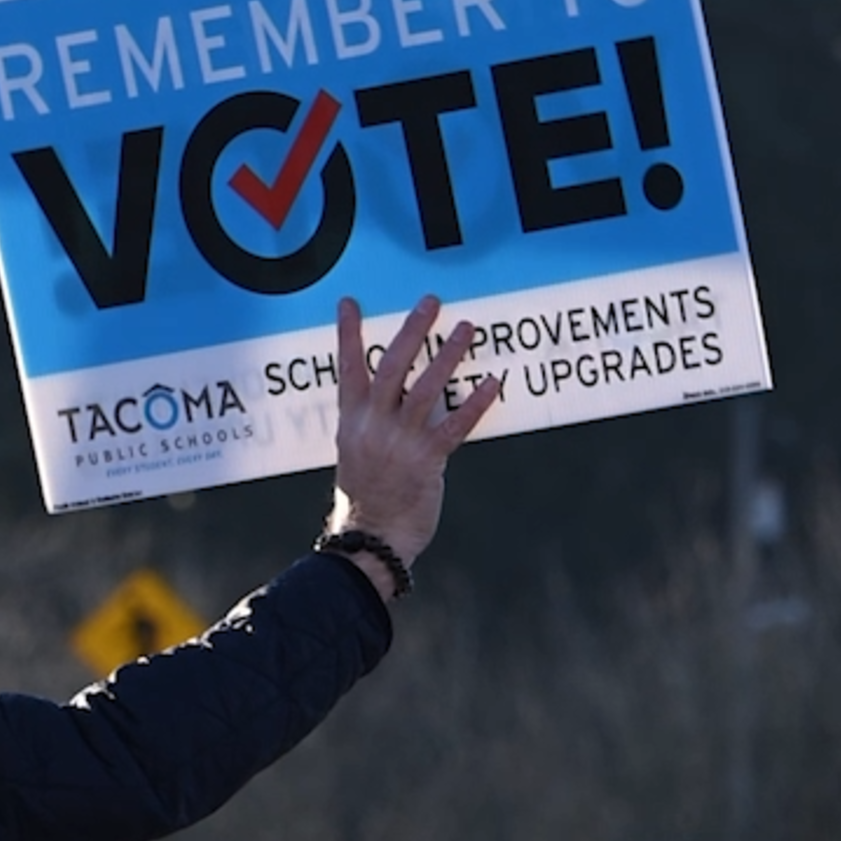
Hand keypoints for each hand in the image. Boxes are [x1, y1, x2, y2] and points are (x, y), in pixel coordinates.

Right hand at [327, 295, 501, 598]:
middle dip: (412, 331)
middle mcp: (373, 425)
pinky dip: (475, 403)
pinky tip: (492, 383)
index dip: (347, 335)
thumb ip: (375, 419)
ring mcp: (399, 442)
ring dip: (449, 355)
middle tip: (431, 303)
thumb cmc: (368, 497)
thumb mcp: (357, 451)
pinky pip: (455, 426)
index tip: (349, 303)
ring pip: (426, 389)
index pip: (347, 368)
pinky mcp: (427, 461)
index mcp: (352, 421)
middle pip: (392, 367)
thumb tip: (400, 393)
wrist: (373, 538)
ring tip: (468, 328)